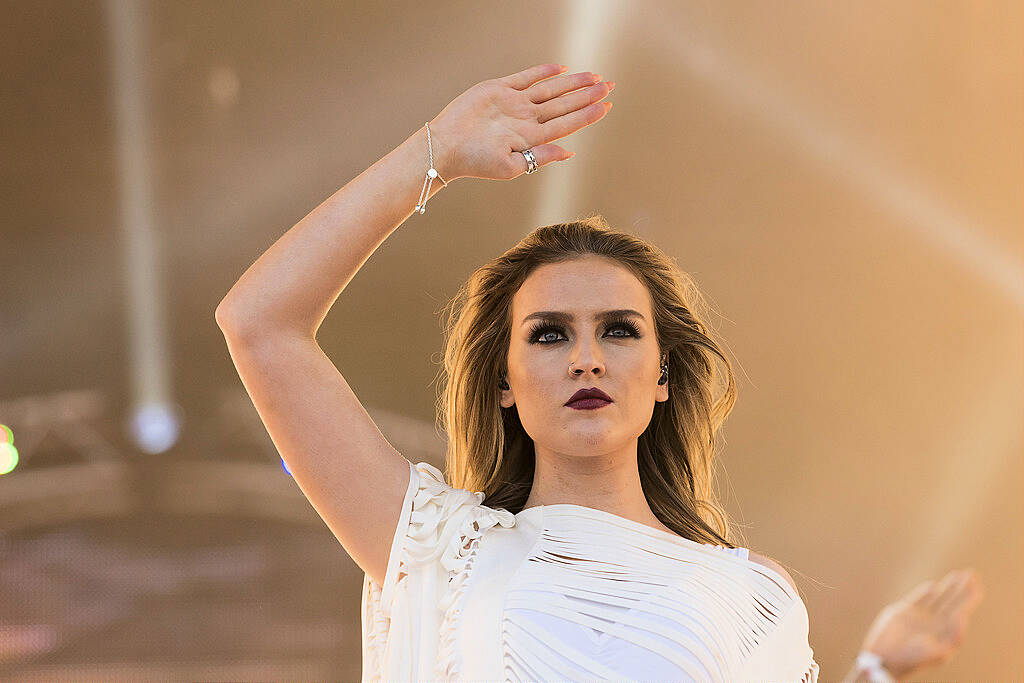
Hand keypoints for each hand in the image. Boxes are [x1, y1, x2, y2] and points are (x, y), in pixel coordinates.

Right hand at [428, 63, 613, 180]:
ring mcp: (514, 104)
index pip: (567, 123)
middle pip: (564, 104)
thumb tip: (570, 151)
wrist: (445, 146)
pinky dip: (542, 71)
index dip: (587, 114)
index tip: (607, 105)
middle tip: (610, 85)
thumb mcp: (512, 167)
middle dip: (587, 95)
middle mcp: (526, 120)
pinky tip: (560, 67)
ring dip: (572, 83)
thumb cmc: (475, 162)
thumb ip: (542, 157)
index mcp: (531, 138)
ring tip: (594, 76)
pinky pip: (525, 78)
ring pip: (550, 90)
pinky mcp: (499, 90)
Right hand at [860, 568, 983, 678]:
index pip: (960, 611)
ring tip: (958, 575)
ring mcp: (919, 617)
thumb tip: (963, 617)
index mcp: (944, 633)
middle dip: (962, 588)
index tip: (977, 586)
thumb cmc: (912, 659)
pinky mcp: (903, 613)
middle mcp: (934, 624)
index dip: (969, 598)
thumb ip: (952, 636)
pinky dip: (925, 592)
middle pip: (952, 602)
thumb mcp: (937, 652)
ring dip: (948, 586)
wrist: (885, 659)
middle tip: (972, 574)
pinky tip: (933, 586)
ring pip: (938, 598)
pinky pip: (918, 599)